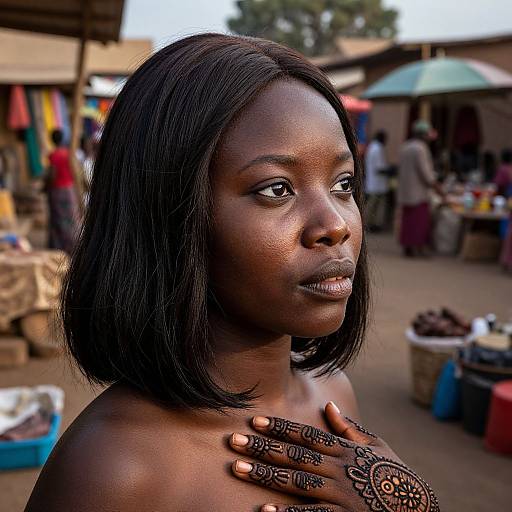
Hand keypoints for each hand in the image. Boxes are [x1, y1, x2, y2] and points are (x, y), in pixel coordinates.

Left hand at [229, 402, 438, 511]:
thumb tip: (329, 406)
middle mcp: (338, 468)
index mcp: (343, 449)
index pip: (305, 434)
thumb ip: (349, 428)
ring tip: (239, 468)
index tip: (254, 421)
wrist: (422, 508)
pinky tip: (265, 511)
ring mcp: (340, 494)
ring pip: (296, 481)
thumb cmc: (395, 474)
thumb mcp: (376, 445)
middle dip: (262, 446)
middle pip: (294, 455)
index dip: (278, 427)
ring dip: (265, 474)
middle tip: (233, 440)